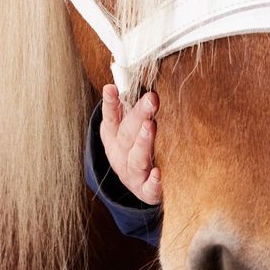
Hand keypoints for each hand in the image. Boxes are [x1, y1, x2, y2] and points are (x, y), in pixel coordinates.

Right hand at [99, 84, 162, 205]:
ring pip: (136, 158)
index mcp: (114, 136)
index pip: (111, 117)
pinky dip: (153, 182)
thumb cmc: (135, 148)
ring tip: (151, 127)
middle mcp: (120, 154)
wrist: (139, 186)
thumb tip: (125, 78)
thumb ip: (127, 105)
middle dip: (139, 115)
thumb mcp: (126, 127)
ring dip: (143, 142)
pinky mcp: (146, 190)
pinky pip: (149, 187)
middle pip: (127, 133)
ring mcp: (132, 173)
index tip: (112, 88)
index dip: (110, 103)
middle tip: (151, 99)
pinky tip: (158, 173)